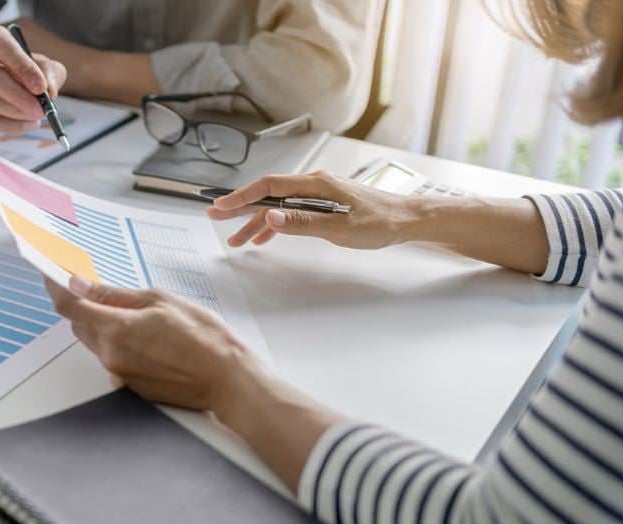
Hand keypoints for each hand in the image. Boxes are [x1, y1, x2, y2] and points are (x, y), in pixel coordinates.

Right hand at [0, 26, 65, 133]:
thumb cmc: (18, 66)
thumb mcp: (38, 61)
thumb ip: (50, 71)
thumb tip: (50, 92)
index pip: (3, 48)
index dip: (23, 68)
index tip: (41, 88)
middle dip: (21, 98)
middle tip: (42, 110)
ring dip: (18, 114)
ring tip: (37, 117)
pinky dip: (11, 126)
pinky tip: (27, 124)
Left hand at [44, 276, 264, 412]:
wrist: (227, 379)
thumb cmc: (204, 339)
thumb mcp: (160, 301)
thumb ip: (116, 296)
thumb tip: (83, 286)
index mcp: (116, 329)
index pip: (69, 306)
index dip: (55, 286)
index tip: (50, 273)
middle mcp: (111, 355)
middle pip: (80, 325)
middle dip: (85, 305)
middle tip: (102, 290)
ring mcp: (119, 374)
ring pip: (97, 342)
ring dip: (106, 325)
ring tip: (142, 318)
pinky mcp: (129, 387)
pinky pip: (114, 359)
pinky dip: (122, 345)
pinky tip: (151, 341)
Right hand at [206, 171, 418, 249]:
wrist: (406, 220)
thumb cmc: (380, 221)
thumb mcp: (339, 226)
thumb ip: (302, 222)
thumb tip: (271, 219)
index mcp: (316, 184)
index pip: (269, 187)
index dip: (241, 197)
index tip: (221, 206)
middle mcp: (314, 184)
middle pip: (268, 195)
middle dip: (240, 208)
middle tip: (216, 218)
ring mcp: (318, 193)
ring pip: (278, 206)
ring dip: (255, 221)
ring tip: (236, 239)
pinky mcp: (323, 204)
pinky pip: (290, 211)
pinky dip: (274, 223)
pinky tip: (265, 236)